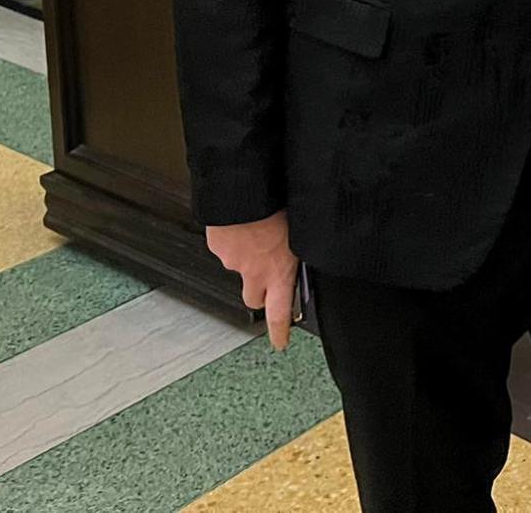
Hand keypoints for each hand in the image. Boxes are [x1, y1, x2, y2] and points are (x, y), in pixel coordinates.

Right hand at [205, 210, 300, 349]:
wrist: (242, 189)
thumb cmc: (276, 203)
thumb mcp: (300, 228)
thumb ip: (302, 247)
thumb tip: (312, 247)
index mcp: (278, 270)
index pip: (279, 312)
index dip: (279, 331)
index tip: (280, 341)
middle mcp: (253, 271)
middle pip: (254, 298)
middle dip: (261, 292)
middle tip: (268, 276)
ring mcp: (233, 260)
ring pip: (241, 267)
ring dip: (249, 256)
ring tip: (259, 230)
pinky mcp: (218, 247)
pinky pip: (227, 246)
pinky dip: (235, 237)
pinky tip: (244, 221)